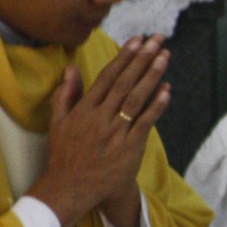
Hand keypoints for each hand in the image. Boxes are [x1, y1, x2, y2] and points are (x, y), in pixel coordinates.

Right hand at [28, 35, 170, 226]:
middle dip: (142, 59)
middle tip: (157, 39)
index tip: (137, 40)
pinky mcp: (129, 147)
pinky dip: (157, 105)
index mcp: (84, 109)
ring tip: (164, 56)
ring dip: (152, 76)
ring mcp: (115, 132)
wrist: (70, 188)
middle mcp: (100, 117)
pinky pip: (145, 122)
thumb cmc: (64, 155)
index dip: (124, 57)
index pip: (107, 77)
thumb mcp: (58, 123)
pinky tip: (167, 89)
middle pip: (125, 83)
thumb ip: (65, 94)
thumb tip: (71, 68)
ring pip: (136, 99)